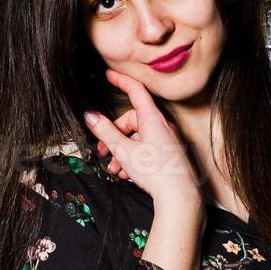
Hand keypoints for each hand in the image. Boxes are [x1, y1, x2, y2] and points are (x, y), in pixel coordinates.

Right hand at [85, 69, 201, 204]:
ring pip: (137, 138)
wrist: (180, 196)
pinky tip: (126, 174)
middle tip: (101, 151)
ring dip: (121, 152)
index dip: (121, 80)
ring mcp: (167, 140)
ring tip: (114, 169)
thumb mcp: (123, 151)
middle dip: (113, 135)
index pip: (136, 90)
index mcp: (153, 119)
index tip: (109, 74)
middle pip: (131, 120)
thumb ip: (105, 132)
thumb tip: (90, 116)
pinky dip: (133, 158)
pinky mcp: (169, 153)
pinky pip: (147, 149)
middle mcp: (162, 125)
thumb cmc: (156, 172)